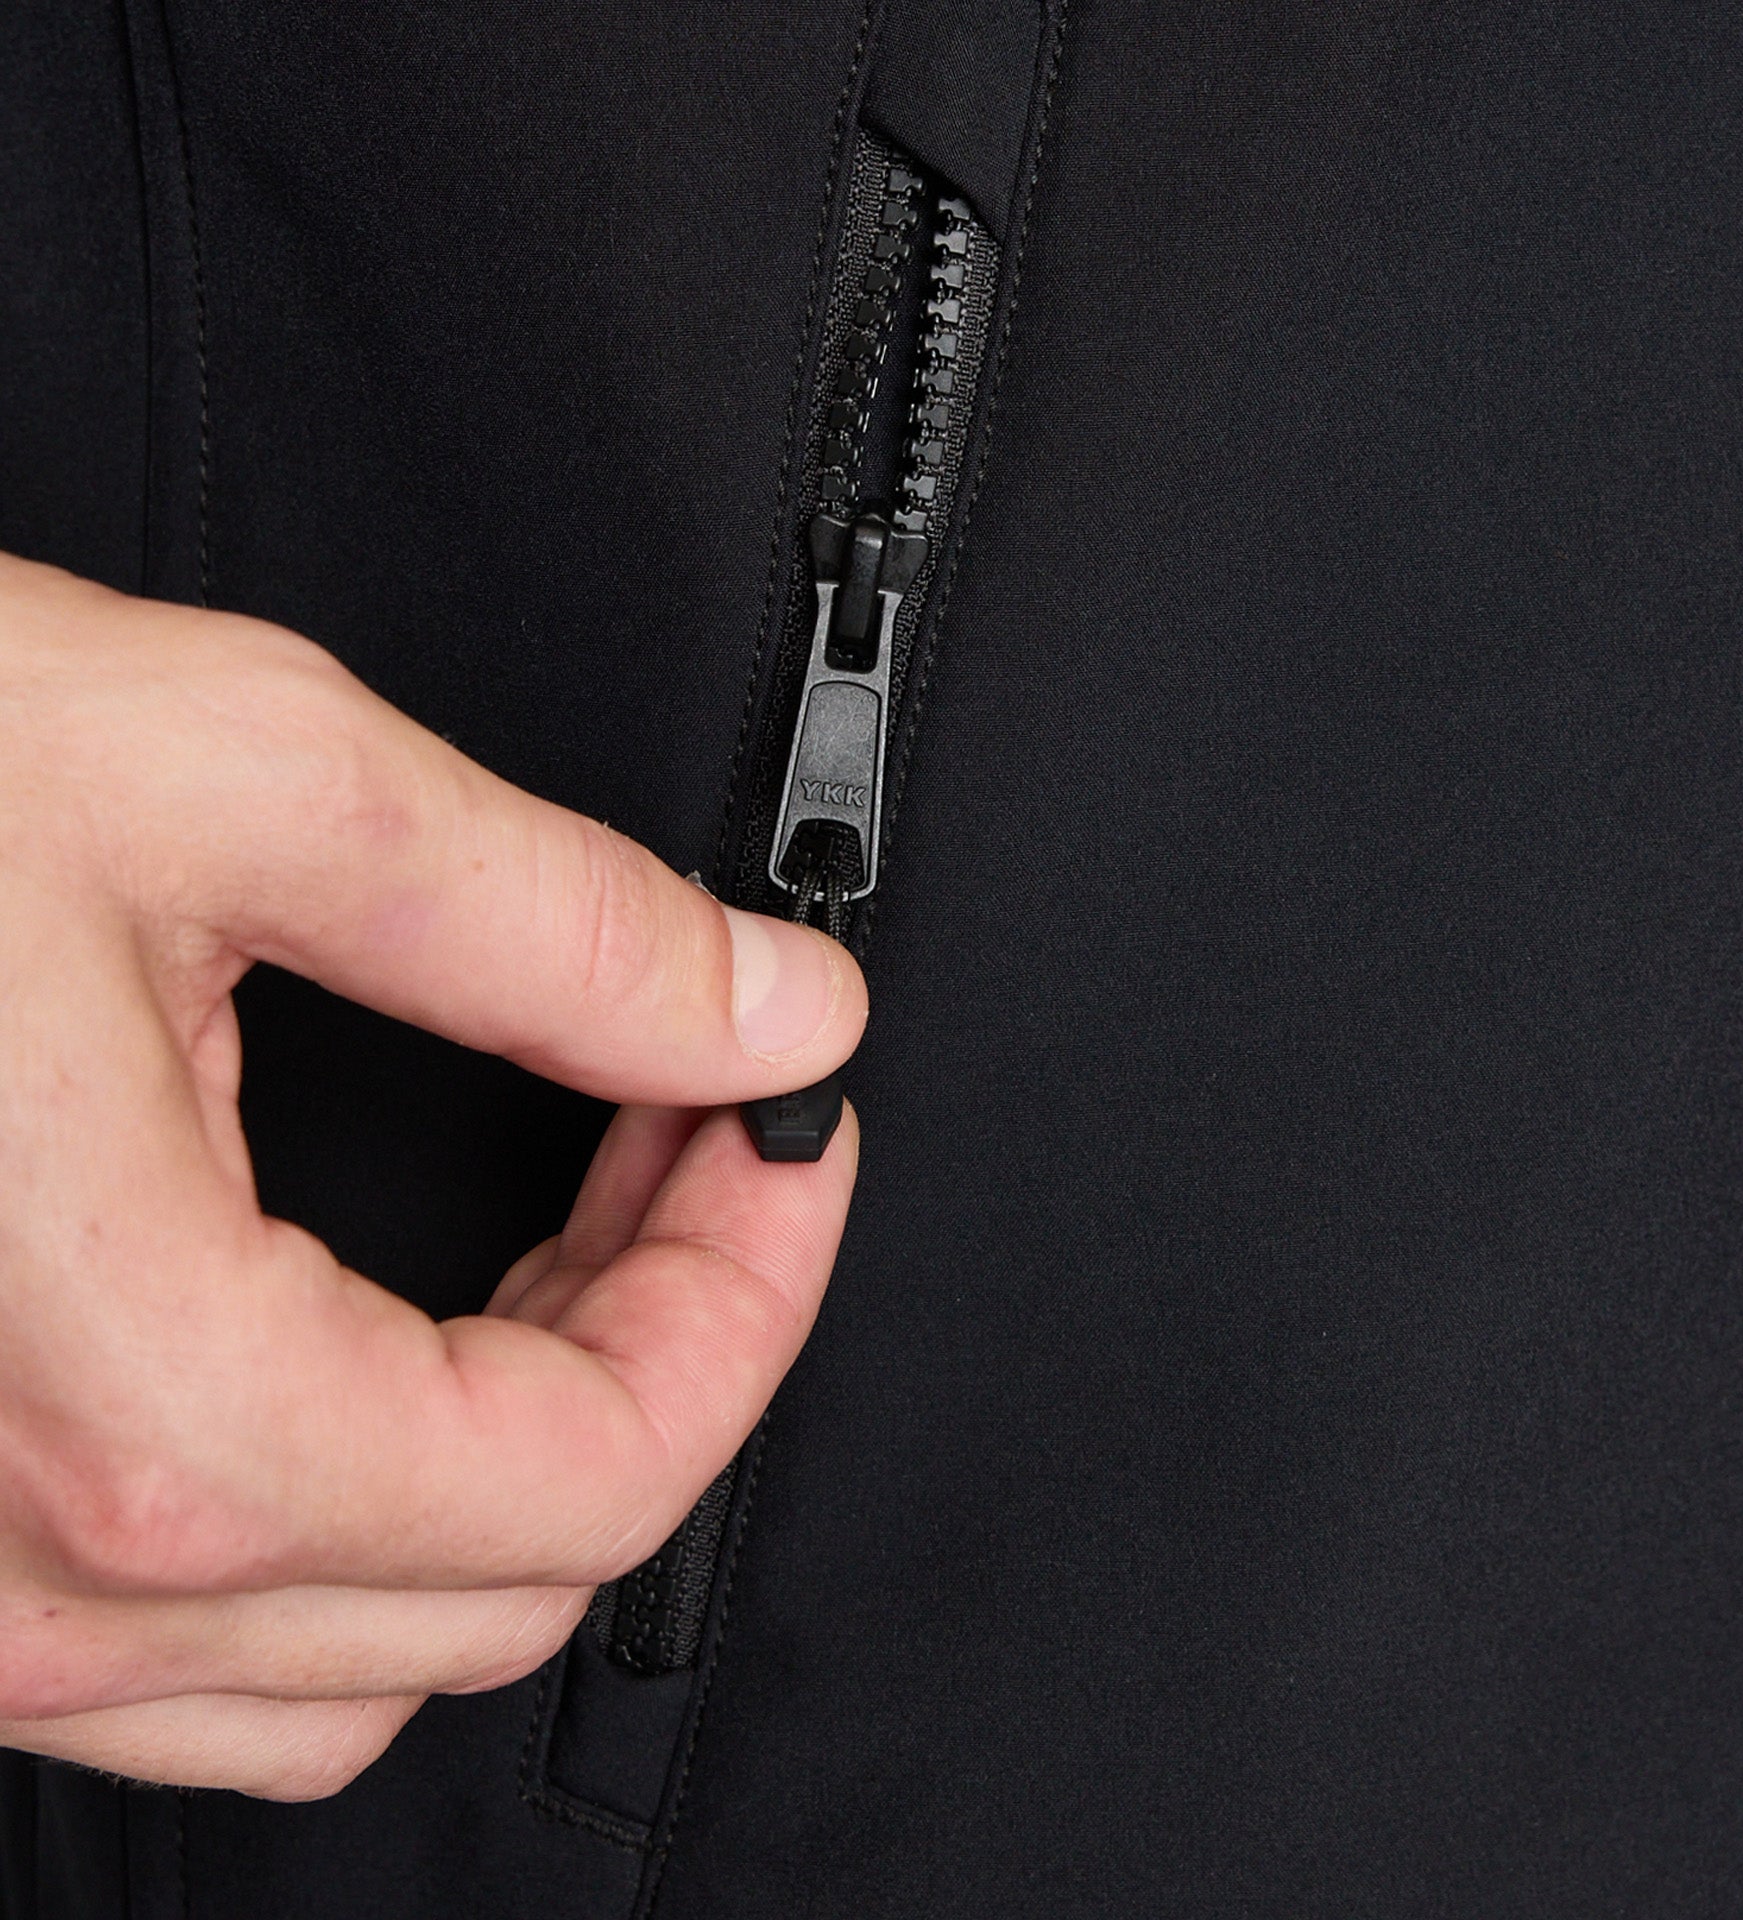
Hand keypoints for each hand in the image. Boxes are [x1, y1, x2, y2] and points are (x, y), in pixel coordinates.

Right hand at [0, 554, 865, 1797]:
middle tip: (697, 1139)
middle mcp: (30, 1560)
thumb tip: (776, 1014)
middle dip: (671, 1338)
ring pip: (379, 1640)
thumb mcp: (244, 781)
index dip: (752, 1298)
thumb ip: (561, 928)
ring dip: (538, 1431)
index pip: (595, 1480)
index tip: (788, 1145)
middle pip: (515, 1571)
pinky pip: (222, 1636)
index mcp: (143, 1392)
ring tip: (577, 1226)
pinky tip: (402, 1319)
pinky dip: (380, 1493)